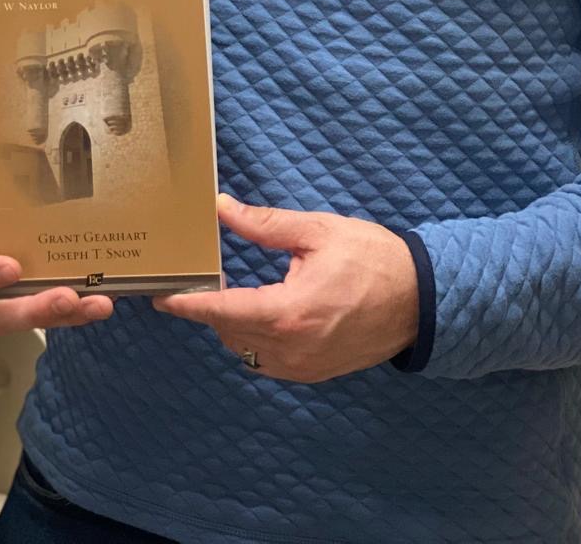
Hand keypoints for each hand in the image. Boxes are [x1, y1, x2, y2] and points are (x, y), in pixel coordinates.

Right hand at [0, 109, 114, 333]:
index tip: (10, 268)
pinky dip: (79, 307)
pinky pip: (54, 310)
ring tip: (98, 303)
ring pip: (32, 316)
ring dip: (66, 313)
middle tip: (64, 297)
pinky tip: (105, 297)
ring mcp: (6, 299)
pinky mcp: (33, 299)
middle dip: (33, 309)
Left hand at [152, 193, 418, 382]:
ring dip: (231, 325)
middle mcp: (291, 348)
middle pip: (228, 332)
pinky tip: (259, 313)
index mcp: (288, 312)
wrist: (421, 298)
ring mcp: (304, 366)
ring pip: (246, 350)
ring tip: (228, 292)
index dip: (187, 304)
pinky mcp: (315, 373)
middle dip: (209, 307)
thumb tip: (222, 207)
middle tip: (199, 277)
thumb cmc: (372, 258)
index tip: (159, 297)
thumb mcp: (317, 231)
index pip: (221, 311)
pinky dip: (255, 340)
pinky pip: (268, 362)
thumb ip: (264, 224)